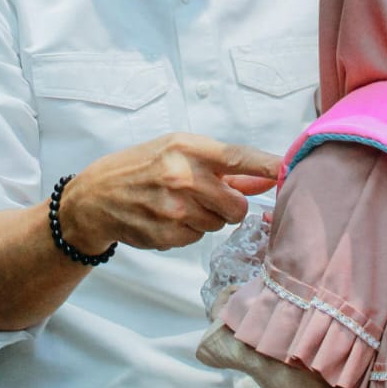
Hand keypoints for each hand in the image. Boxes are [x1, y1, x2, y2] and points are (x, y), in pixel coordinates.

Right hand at [58, 134, 280, 253]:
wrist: (95, 197)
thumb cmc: (141, 166)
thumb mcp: (177, 151)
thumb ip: (224, 167)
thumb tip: (268, 178)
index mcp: (187, 148)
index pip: (239, 158)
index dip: (268, 167)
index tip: (290, 171)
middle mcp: (182, 177)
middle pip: (237, 205)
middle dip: (228, 204)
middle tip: (206, 196)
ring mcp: (174, 209)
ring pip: (218, 224)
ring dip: (206, 218)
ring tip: (178, 204)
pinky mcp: (167, 235)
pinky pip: (197, 238)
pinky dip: (187, 232)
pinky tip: (166, 218)